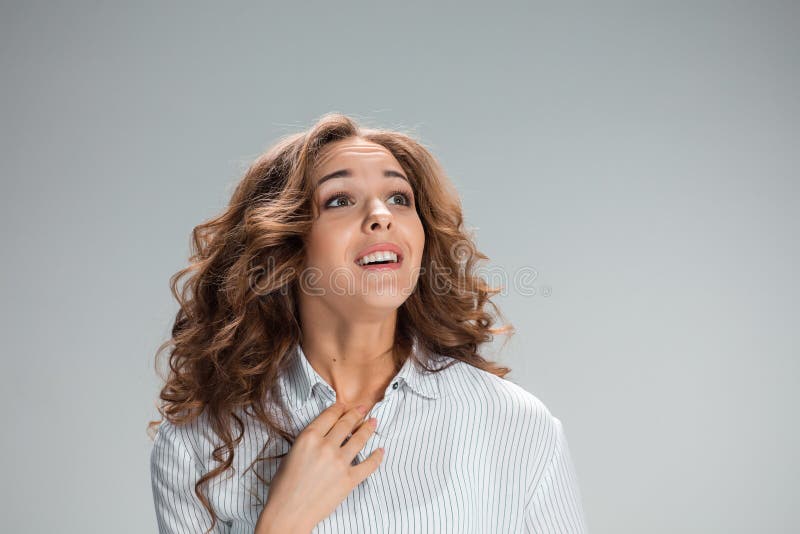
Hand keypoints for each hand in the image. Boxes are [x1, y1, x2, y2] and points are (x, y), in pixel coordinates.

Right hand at [255, 402, 384, 532]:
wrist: (288, 513)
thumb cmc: (283, 487)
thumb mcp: (291, 454)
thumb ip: (309, 442)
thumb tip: (323, 436)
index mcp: (309, 438)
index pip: (330, 415)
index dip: (340, 408)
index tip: (346, 405)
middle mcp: (326, 446)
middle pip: (346, 424)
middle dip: (357, 413)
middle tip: (364, 408)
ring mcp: (339, 463)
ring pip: (360, 439)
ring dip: (368, 429)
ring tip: (374, 422)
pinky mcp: (349, 479)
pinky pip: (369, 465)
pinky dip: (377, 457)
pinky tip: (381, 451)